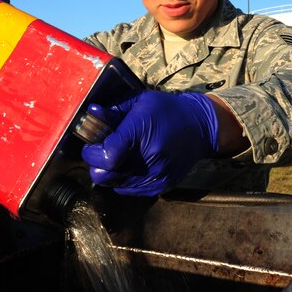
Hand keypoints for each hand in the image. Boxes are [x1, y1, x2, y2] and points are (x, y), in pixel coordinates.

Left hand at [81, 91, 218, 195]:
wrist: (200, 128)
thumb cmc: (167, 110)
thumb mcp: (140, 100)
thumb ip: (114, 110)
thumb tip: (91, 113)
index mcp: (141, 133)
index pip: (106, 156)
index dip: (92, 152)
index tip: (91, 145)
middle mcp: (149, 157)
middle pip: (104, 176)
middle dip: (97, 165)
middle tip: (102, 153)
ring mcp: (156, 175)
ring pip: (114, 185)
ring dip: (110, 173)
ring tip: (119, 157)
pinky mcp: (161, 186)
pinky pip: (129, 191)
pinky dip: (124, 180)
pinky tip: (131, 165)